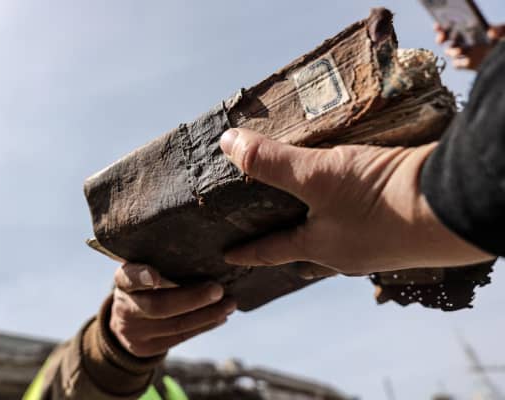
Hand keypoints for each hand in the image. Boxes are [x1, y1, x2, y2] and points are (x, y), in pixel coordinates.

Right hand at [110, 263, 235, 357]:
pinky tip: (221, 316)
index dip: (141, 277)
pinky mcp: (147, 348)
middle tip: (218, 289)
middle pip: (159, 306)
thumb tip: (202, 254)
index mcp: (122, 281)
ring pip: (176, 325)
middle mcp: (125, 307)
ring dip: (207, 314)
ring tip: (230, 303)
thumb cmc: (144, 284)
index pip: (128, 277)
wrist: (124, 320)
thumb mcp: (142, 269)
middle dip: (192, 298)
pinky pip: (180, 337)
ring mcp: (134, 331)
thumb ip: (160, 263)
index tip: (155, 276)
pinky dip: (204, 326)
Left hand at [219, 128, 492, 274]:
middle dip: (289, 240)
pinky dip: (355, 211)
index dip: (248, 252)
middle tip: (273, 232)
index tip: (229, 257)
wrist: (456, 208)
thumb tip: (226, 143)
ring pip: (341, 238)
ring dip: (325, 226)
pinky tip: (362, 198)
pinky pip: (369, 222)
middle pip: (308, 249)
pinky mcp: (405, 228)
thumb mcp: (318, 176)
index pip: (272, 251)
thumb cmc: (380, 199)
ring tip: (316, 211)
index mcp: (321, 247)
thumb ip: (272, 161)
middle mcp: (348, 253)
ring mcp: (379, 246)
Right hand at [435, 23, 504, 69]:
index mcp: (470, 29)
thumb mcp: (502, 32)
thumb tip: (491, 32)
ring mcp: (465, 52)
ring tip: (459, 51)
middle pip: (446, 38)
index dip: (443, 26)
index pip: (452, 25)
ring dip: (452, 51)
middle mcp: (465, 40)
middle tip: (441, 39)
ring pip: (450, 51)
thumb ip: (498, 30)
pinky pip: (456, 64)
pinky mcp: (467, 64)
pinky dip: (458, 62)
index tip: (437, 26)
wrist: (502, 61)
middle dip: (441, 38)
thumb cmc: (501, 43)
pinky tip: (465, 61)